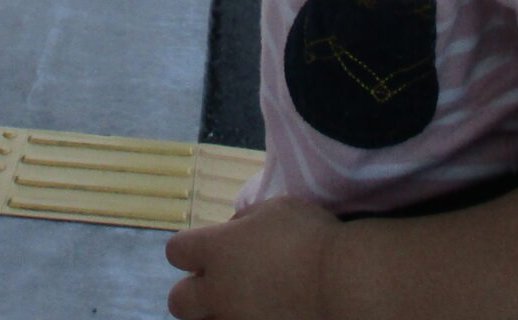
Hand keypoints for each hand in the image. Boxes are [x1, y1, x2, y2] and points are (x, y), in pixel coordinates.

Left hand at [164, 197, 340, 319]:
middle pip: (178, 300)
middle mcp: (217, 291)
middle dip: (193, 293)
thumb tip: (234, 229)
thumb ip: (245, 220)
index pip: (176, 251)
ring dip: (217, 312)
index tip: (210, 248)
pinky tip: (267, 312)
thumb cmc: (309, 237)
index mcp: (216, 250)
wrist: (341, 283)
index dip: (189, 250)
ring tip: (246, 302)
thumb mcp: (274, 208)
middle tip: (222, 285)